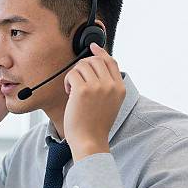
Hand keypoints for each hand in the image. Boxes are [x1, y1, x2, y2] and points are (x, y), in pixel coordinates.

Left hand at [63, 43, 125, 160]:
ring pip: (82, 65)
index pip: (111, 61)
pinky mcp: (83, 90)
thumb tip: (96, 68)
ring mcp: (97, 87)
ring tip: (72, 89)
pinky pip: (72, 74)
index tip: (92, 47)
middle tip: (76, 80)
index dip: (100, 52)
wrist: (90, 140)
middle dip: (82, 66)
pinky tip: (68, 92)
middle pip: (95, 60)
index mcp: (120, 88)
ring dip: (73, 74)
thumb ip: (108, 86)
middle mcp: (110, 85)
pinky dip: (67, 81)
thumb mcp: (110, 104)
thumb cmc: (95, 125)